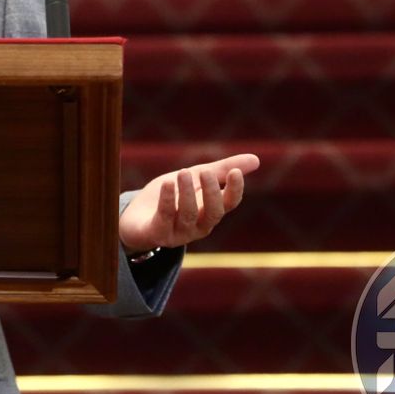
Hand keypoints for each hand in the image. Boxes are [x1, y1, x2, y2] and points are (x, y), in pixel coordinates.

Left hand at [117, 153, 259, 254]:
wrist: (136, 216)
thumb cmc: (171, 196)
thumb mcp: (196, 179)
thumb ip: (222, 170)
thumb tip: (257, 159)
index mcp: (210, 211)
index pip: (229, 204)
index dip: (235, 190)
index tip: (235, 172)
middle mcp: (198, 225)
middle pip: (212, 213)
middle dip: (211, 193)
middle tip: (205, 171)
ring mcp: (178, 232)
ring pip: (188, 215)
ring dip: (186, 194)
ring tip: (183, 173)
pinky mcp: (157, 233)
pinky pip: (164, 218)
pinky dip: (167, 200)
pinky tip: (167, 184)